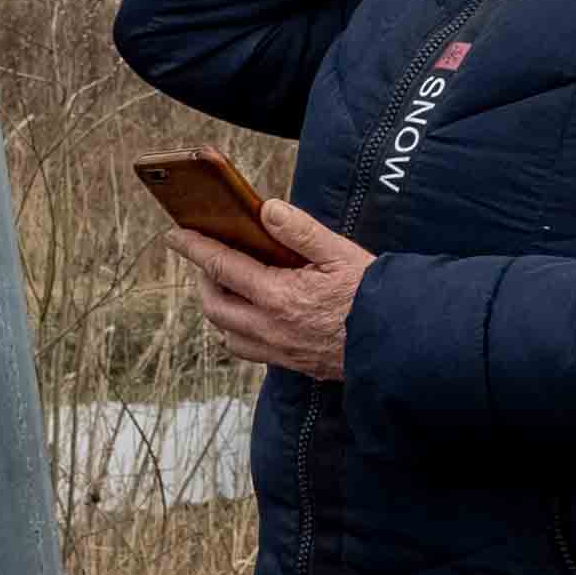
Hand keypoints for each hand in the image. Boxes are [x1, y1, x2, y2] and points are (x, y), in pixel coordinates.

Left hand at [186, 194, 374, 382]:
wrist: (400, 342)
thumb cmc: (373, 294)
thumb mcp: (339, 252)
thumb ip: (299, 231)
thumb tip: (266, 210)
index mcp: (280, 296)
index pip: (222, 267)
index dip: (194, 248)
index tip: (175, 235)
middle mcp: (271, 328)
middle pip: (215, 305)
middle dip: (204, 279)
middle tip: (210, 258)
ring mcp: (280, 350)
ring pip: (228, 333)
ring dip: (220, 308)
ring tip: (231, 286)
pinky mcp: (293, 364)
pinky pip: (249, 351)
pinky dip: (240, 331)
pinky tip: (256, 315)